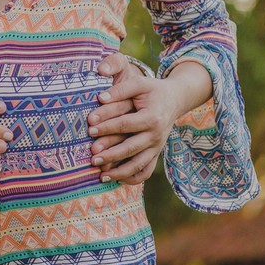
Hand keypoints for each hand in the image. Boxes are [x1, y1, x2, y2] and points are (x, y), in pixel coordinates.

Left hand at [88, 63, 209, 183]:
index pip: (125, 124)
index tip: (90, 129)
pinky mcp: (155, 153)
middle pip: (131, 148)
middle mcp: (156, 135)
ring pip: (139, 164)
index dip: (107, 127)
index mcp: (152, 118)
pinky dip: (133, 178)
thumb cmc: (152, 90)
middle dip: (111, 154)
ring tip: (101, 176)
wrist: (174, 100)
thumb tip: (100, 98)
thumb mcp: (139, 83)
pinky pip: (146, 170)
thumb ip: (120, 89)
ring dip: (120, 172)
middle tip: (92, 159)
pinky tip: (117, 180)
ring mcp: (157, 147)